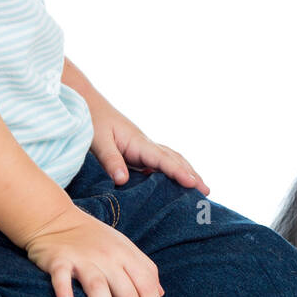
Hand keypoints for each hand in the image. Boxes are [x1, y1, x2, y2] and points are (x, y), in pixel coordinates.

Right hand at [22, 205, 163, 296]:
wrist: (56, 219)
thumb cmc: (94, 238)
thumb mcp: (123, 246)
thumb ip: (143, 268)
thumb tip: (160, 293)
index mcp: (124, 253)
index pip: (145, 281)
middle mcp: (106, 256)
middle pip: (125, 289)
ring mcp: (82, 259)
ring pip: (98, 287)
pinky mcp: (58, 260)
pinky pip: (61, 277)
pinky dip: (64, 289)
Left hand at [88, 92, 209, 195]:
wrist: (89, 104)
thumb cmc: (93, 121)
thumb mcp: (98, 141)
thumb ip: (111, 161)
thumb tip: (122, 181)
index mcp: (139, 142)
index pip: (163, 159)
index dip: (179, 172)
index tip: (193, 183)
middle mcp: (146, 145)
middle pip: (174, 159)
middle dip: (191, 174)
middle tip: (207, 192)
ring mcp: (143, 148)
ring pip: (170, 160)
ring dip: (186, 171)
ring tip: (199, 187)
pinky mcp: (137, 152)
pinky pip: (160, 163)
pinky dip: (173, 171)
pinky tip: (174, 183)